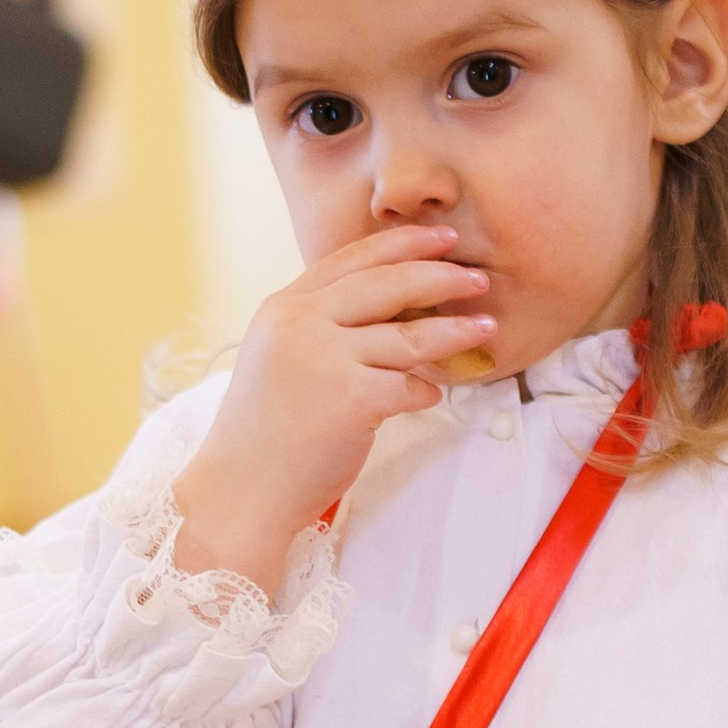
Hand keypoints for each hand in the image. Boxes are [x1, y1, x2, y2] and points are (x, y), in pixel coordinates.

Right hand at [170, 225, 491, 597]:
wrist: (241, 490)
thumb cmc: (265, 432)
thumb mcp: (279, 357)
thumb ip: (320, 326)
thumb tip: (386, 308)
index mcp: (284, 307)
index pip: (352, 259)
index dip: (403, 244)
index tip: (441, 238)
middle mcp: (301, 324)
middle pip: (387, 284)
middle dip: (440, 276)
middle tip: (477, 277)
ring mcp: (325, 359)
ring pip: (409, 335)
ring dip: (454, 331)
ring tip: (487, 327)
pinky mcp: (351, 400)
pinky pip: (408, 385)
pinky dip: (426, 390)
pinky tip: (433, 395)